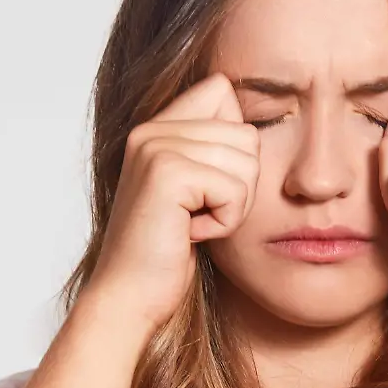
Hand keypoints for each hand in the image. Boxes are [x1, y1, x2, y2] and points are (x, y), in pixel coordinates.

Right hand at [79, 71, 260, 330]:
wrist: (129, 297)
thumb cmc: (165, 254)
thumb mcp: (194, 194)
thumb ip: (213, 151)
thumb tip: (258, 124)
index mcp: (156, 127)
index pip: (223, 90)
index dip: (236, 142)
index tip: (207, 186)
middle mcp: (150, 129)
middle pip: (247, 134)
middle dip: (239, 185)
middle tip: (198, 214)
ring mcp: (155, 147)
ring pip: (247, 162)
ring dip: (232, 207)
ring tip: (192, 224)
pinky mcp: (167, 173)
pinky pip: (235, 189)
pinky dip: (224, 222)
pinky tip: (189, 234)